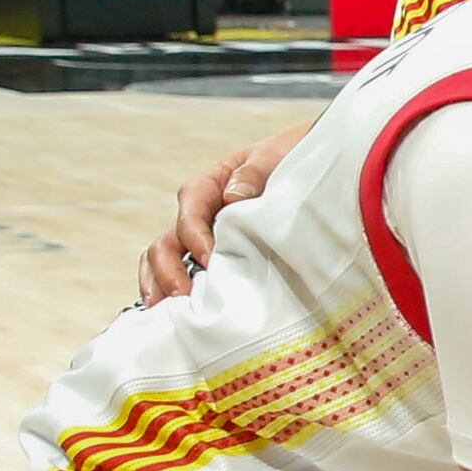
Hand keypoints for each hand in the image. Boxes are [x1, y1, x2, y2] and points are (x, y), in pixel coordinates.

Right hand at [140, 129, 294, 300]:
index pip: (190, 208)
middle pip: (167, 240)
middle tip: (183, 295)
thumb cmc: (290, 159)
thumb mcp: (276, 156)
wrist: (311, 168)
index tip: (209, 259)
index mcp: (211, 184)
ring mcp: (201, 237)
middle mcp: (199, 213)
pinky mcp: (211, 257)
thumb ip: (254, 172)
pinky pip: (179, 271)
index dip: (194, 234)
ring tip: (169, 311)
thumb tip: (231, 197)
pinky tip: (172, 314)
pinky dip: (168, 290)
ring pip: (164, 258)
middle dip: (169, 268)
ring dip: (160, 284)